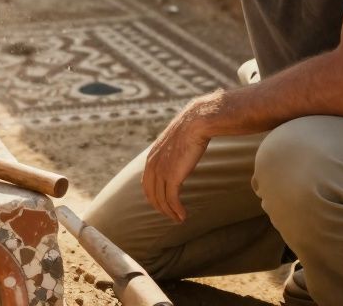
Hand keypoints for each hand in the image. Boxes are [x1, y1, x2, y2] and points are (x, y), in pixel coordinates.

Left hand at [142, 103, 211, 222]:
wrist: (195, 123)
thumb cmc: (190, 130)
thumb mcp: (174, 142)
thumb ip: (171, 153)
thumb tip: (177, 157)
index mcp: (151, 159)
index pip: (147, 185)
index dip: (154, 197)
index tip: (163, 205)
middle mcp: (152, 166)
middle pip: (152, 195)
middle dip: (161, 208)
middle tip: (171, 216)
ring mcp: (161, 172)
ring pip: (162, 200)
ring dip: (170, 213)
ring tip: (179, 219)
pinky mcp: (173, 177)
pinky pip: (172, 200)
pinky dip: (177, 210)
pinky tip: (183, 216)